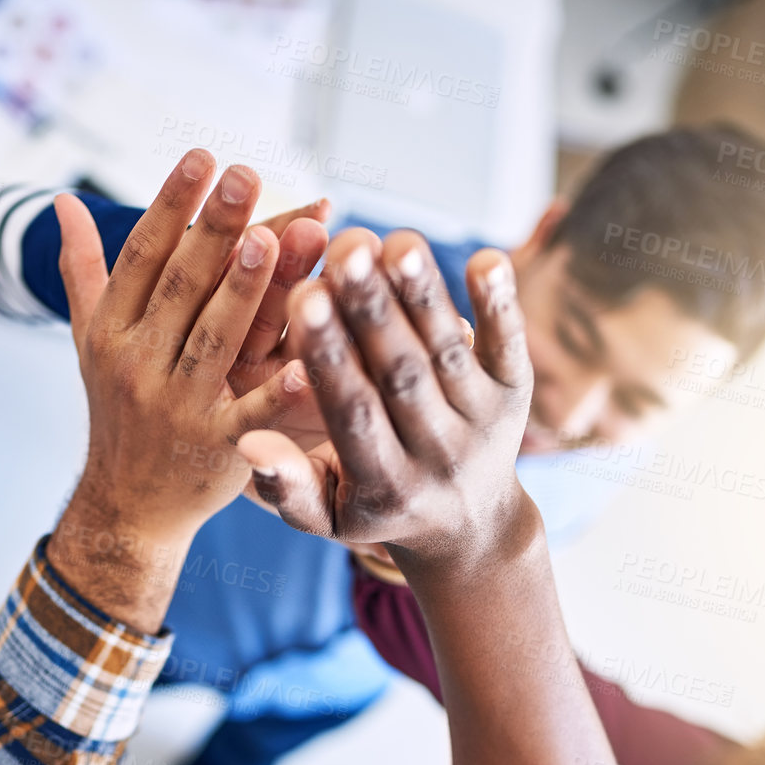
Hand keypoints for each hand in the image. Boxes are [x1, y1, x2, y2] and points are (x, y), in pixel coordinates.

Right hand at [47, 150, 310, 629]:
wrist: (126, 507)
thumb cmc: (117, 412)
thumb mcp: (90, 341)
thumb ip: (83, 270)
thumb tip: (62, 200)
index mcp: (112, 331)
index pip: (142, 256)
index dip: (171, 205)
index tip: (202, 156)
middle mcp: (137, 365)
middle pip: (179, 288)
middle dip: (212, 230)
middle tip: (244, 175)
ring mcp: (175, 408)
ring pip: (213, 341)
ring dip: (243, 291)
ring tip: (272, 237)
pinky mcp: (216, 449)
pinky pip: (251, 416)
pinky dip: (279, 392)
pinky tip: (311, 361)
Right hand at [237, 228, 535, 573]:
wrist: (471, 524)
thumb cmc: (376, 505)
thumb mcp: (326, 514)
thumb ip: (286, 484)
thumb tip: (248, 441)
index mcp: (384, 485)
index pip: (354, 414)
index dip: (330, 357)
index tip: (303, 299)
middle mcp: (438, 454)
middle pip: (402, 375)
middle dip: (373, 311)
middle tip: (346, 249)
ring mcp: (482, 422)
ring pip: (448, 351)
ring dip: (425, 295)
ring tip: (398, 241)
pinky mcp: (516, 392)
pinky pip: (509, 345)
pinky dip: (500, 303)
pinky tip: (487, 259)